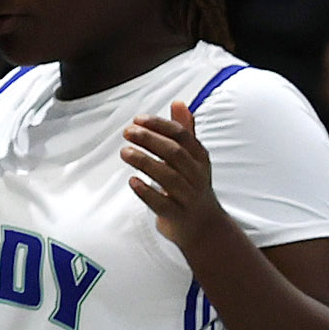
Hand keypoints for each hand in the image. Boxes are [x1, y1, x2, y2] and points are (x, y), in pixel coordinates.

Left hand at [123, 103, 227, 247]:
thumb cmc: (192, 186)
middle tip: (127, 133)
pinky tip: (132, 181)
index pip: (182, 136)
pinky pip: (162, 204)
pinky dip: (147, 192)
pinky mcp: (177, 215)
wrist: (204, 226)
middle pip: (175, 154)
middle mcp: (197, 176)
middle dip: (150, 140)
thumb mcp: (192, 158)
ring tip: (124, 152)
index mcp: (200, 158)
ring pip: (168, 177)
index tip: (138, 119)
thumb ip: (184, 131)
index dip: (160, 126)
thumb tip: (179, 102)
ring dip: (144, 162)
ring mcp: (188, 197)